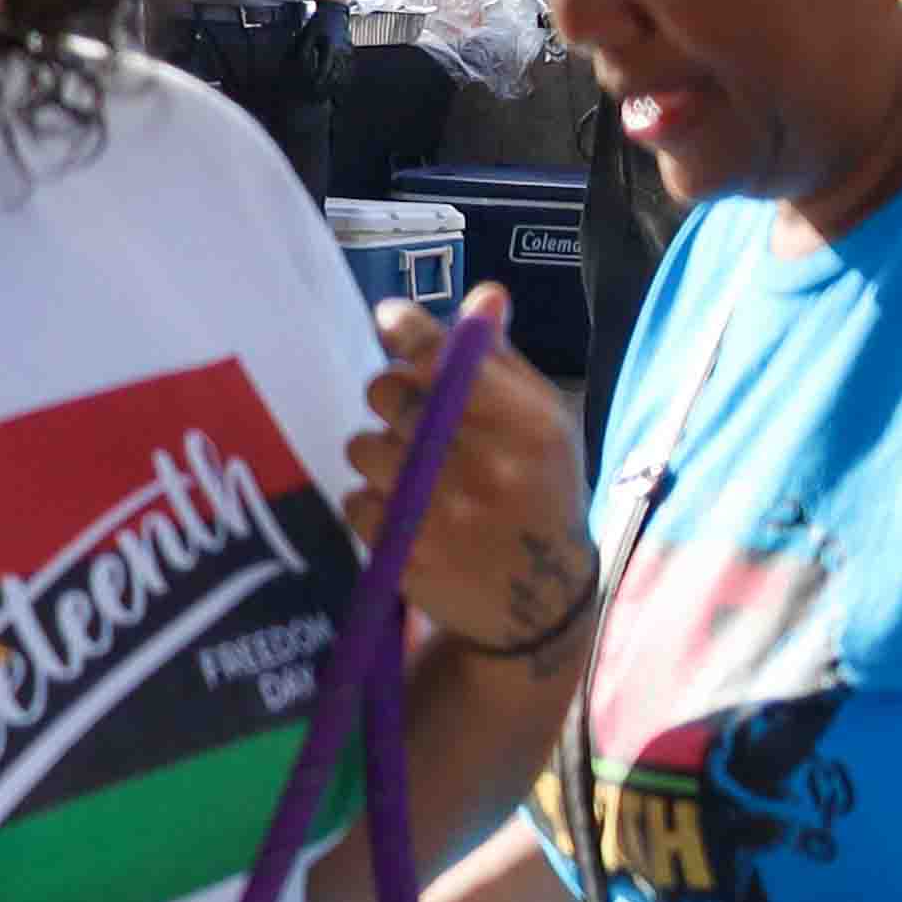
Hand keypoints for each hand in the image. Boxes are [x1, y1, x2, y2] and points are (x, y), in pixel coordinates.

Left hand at [352, 303, 593, 669]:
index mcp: (529, 426)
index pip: (448, 356)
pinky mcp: (408, 554)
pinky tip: (410, 515)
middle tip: (411, 416)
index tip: (389, 319)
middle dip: (390, 397)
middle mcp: (488, 467)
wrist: (541, 605)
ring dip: (380, 455)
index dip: (408, 330)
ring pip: (364, 448)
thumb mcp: (546, 427)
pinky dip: (373, 503)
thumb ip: (506, 363)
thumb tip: (484, 296)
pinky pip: (355, 501)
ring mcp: (444, 515)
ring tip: (415, 475)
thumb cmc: (540, 496)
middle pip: (389, 394)